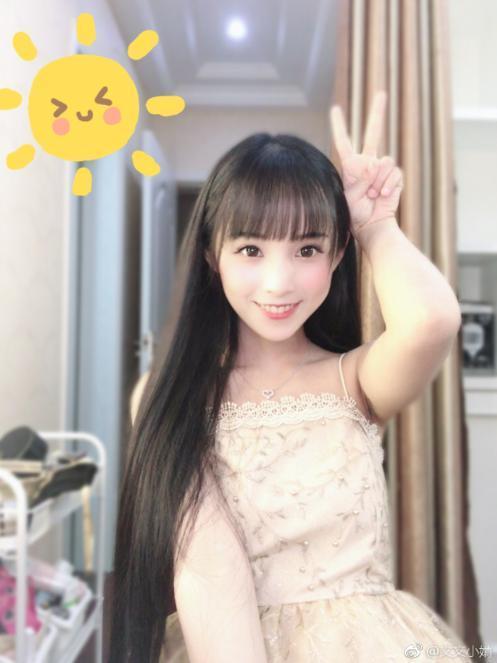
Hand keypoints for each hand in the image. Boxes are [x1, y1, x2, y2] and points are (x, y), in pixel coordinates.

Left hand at [330, 90, 403, 238]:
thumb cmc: (355, 214)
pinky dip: (388, 186)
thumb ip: (360, 176)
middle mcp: (367, 163)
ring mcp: (382, 169)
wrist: (370, 226)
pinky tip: (382, 196)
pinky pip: (394, 173)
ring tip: (372, 196)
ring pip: (384, 161)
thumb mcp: (349, 194)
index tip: (335, 109)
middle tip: (382, 93)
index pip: (344, 141)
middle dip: (378, 113)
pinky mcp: (394, 178)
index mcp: (351, 166)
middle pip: (373, 133)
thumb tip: (376, 163)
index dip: (339, 126)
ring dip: (378, 181)